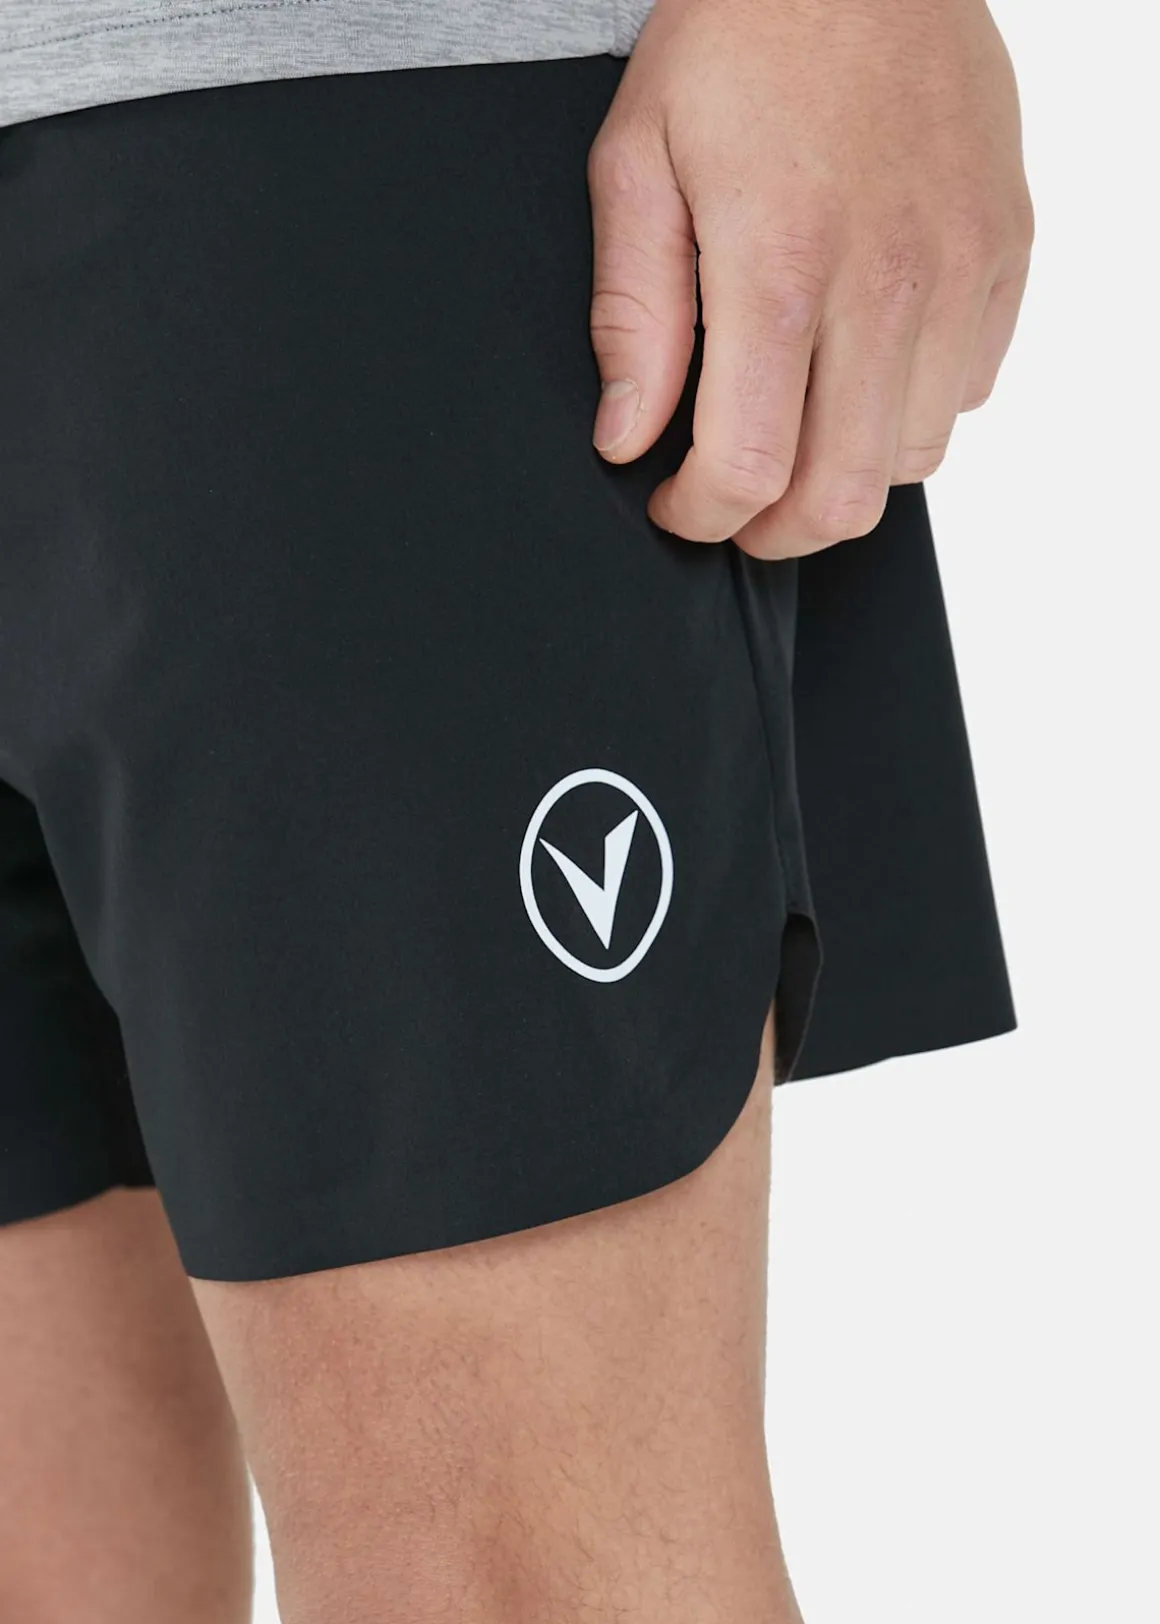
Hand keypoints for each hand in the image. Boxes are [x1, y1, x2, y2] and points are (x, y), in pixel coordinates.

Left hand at [588, 0, 1032, 557]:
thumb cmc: (741, 35)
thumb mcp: (639, 160)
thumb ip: (635, 315)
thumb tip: (627, 437)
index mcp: (781, 264)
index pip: (752, 465)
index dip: (704, 516)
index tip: (676, 505)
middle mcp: (887, 280)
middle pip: (843, 495)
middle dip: (774, 530)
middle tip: (733, 505)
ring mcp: (960, 267)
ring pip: (913, 459)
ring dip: (844, 472)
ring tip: (795, 429)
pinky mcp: (1006, 251)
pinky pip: (966, 391)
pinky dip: (910, 410)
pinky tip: (860, 367)